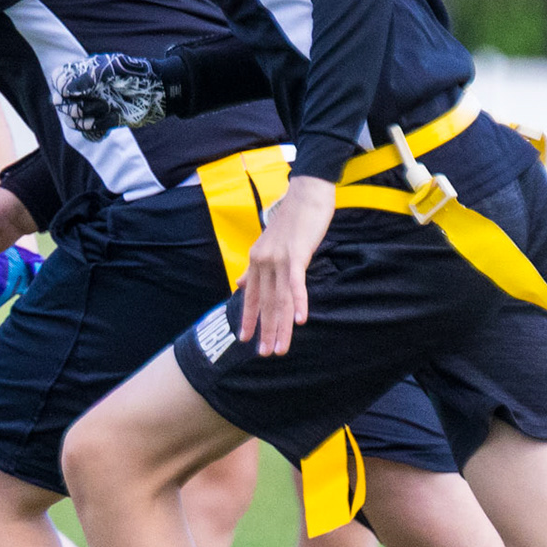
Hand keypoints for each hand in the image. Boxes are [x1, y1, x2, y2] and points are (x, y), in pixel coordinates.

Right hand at [54, 52, 167, 140]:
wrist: (157, 91)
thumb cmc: (135, 74)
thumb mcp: (110, 69)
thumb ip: (86, 78)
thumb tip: (63, 91)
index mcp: (83, 74)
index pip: (57, 79)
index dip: (60, 86)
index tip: (70, 91)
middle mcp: (85, 91)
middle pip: (61, 103)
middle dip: (74, 105)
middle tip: (95, 101)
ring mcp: (93, 107)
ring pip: (72, 120)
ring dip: (84, 119)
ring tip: (106, 110)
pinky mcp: (103, 123)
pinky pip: (88, 133)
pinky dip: (95, 130)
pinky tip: (108, 123)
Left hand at [238, 174, 335, 355]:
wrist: (307, 193)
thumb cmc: (293, 219)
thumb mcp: (270, 244)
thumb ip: (255, 267)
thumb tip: (240, 283)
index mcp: (256, 260)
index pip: (250, 295)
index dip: (248, 318)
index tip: (244, 339)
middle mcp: (263, 261)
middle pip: (265, 303)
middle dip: (265, 330)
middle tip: (265, 353)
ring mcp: (278, 258)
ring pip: (279, 299)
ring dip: (281, 326)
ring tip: (280, 348)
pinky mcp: (296, 254)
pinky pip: (296, 283)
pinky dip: (298, 302)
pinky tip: (299, 321)